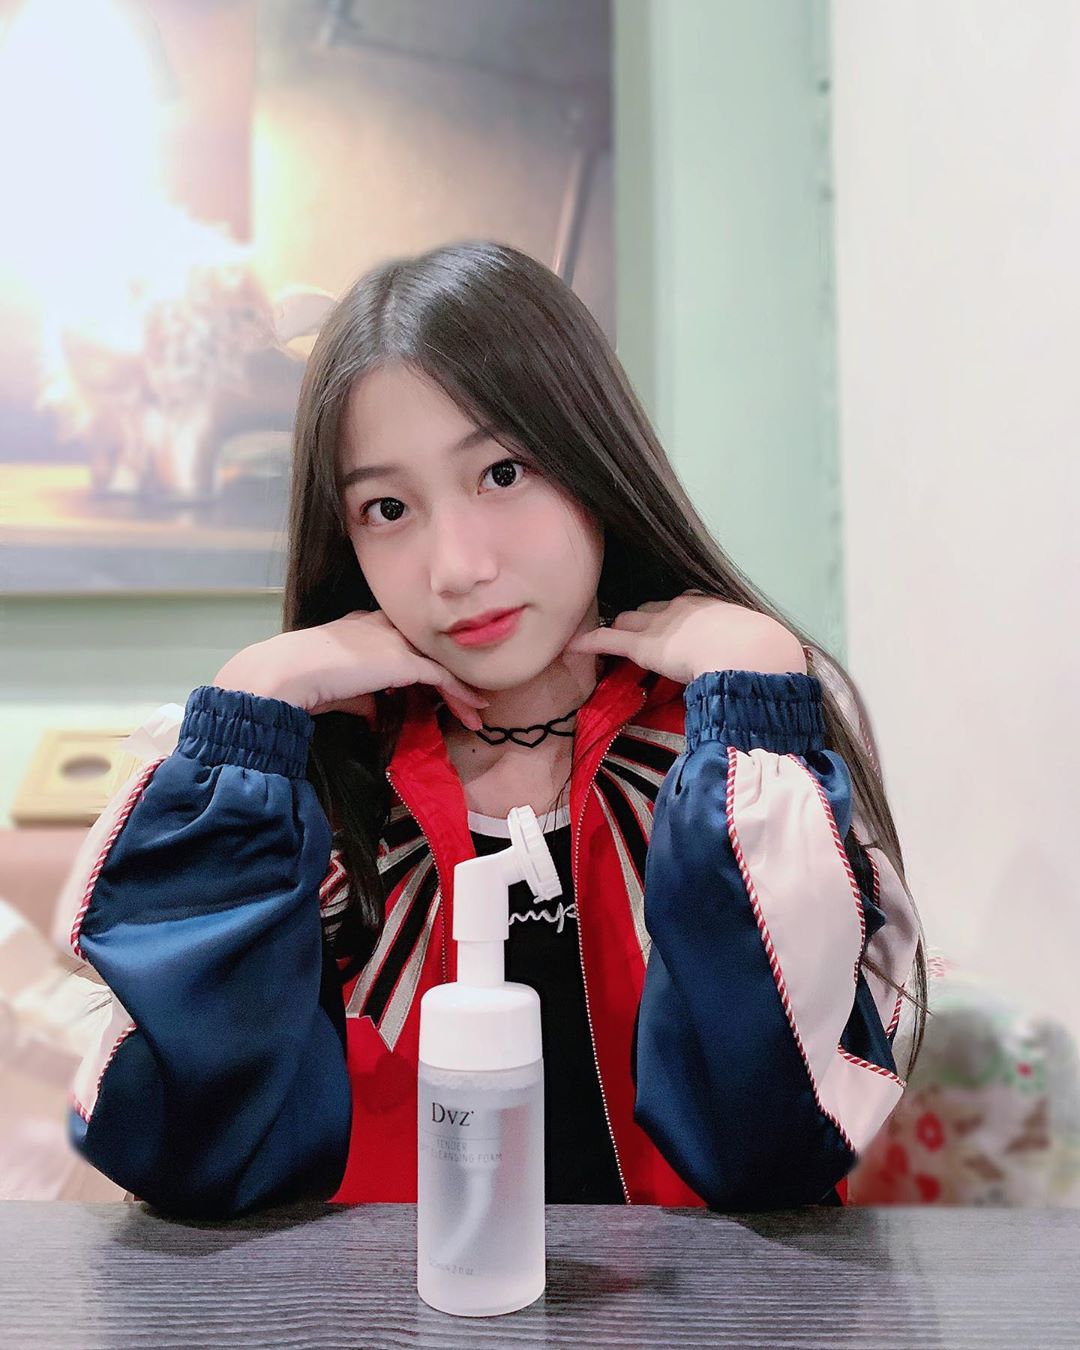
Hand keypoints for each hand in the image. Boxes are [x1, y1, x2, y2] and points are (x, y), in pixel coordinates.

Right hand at [213, 610, 490, 728]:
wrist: (285, 673)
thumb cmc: (297, 681)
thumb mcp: (334, 690)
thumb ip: (360, 699)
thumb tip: (375, 714)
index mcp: (359, 628)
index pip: (399, 641)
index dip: (420, 663)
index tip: (434, 686)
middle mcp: (380, 628)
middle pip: (425, 648)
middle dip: (448, 673)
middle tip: (468, 698)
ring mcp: (393, 641)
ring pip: (439, 662)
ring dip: (461, 689)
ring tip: (478, 711)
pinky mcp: (403, 660)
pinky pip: (442, 677)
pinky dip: (460, 694)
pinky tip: (473, 709)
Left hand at [565, 592, 806, 683]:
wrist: (752, 654)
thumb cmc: (765, 654)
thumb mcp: (765, 648)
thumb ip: (758, 655)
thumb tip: (774, 668)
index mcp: (715, 607)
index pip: (687, 605)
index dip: (675, 615)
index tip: (672, 623)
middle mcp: (685, 608)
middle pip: (653, 607)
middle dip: (643, 616)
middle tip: (635, 627)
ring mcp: (662, 624)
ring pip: (631, 619)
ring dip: (620, 626)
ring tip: (606, 635)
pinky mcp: (644, 644)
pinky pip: (609, 639)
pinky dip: (589, 641)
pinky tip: (572, 645)